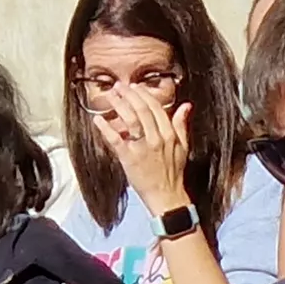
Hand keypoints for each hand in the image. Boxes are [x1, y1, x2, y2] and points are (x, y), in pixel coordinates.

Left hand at [97, 85, 195, 222]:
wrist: (167, 197)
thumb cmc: (173, 173)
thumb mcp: (183, 147)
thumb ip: (182, 125)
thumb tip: (186, 106)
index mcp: (169, 134)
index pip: (156, 107)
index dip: (144, 94)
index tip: (135, 87)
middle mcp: (156, 138)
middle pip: (141, 109)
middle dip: (129, 94)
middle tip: (119, 86)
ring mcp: (142, 148)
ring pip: (130, 120)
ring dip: (119, 105)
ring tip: (111, 96)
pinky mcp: (129, 159)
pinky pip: (115, 140)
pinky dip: (106, 129)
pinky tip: (98, 120)